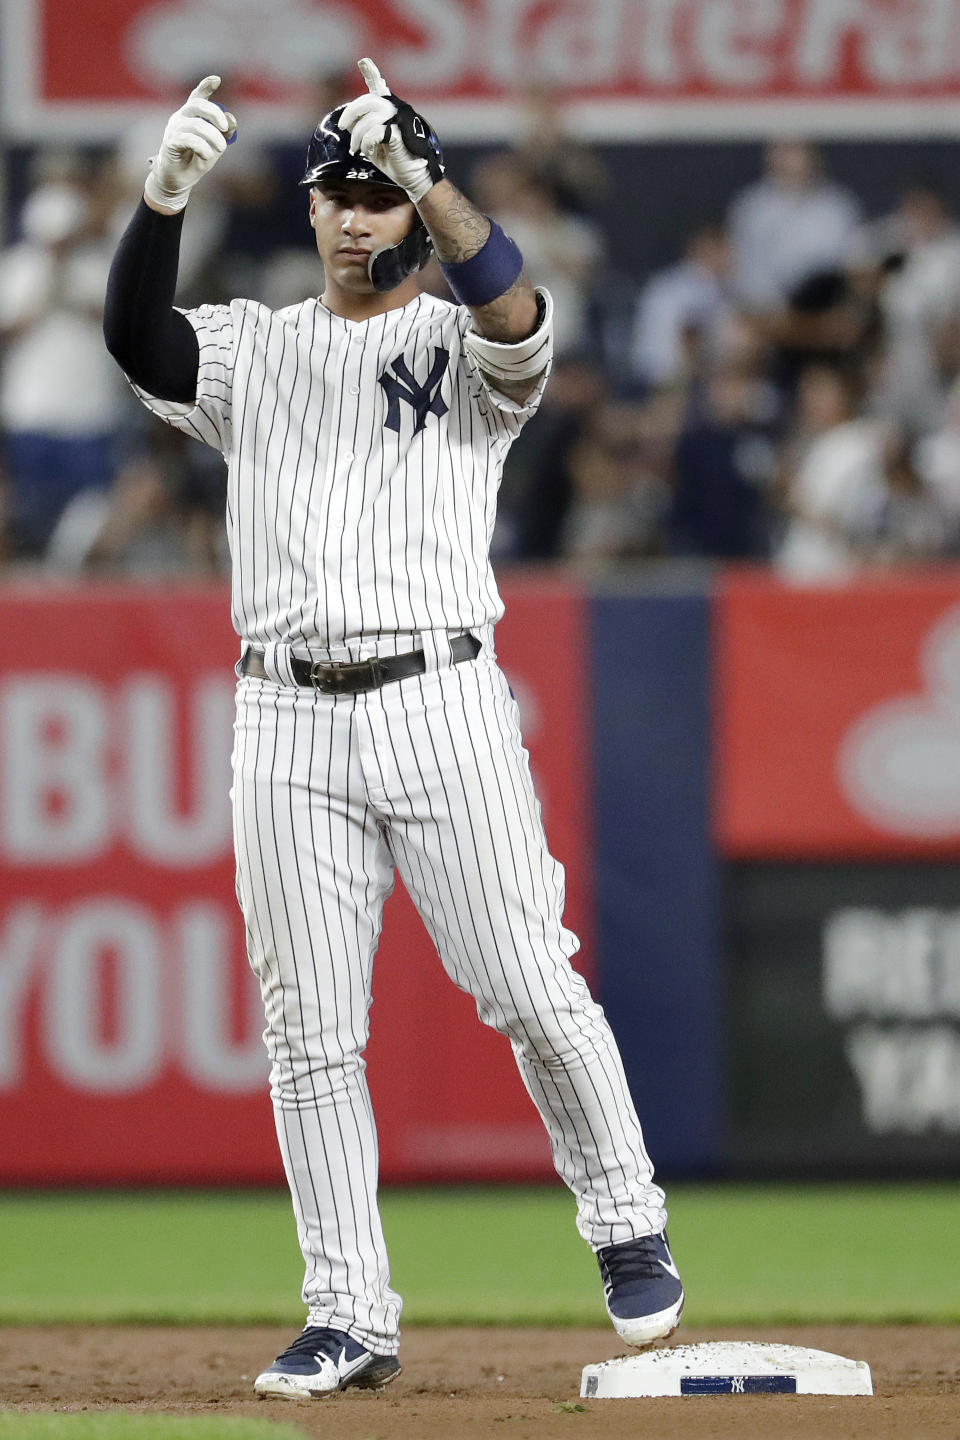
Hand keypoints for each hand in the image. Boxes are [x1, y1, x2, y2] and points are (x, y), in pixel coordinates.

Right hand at [143, 76, 236, 212]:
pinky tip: (207, 155)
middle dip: (214, 114)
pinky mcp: (170, 143)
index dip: (206, 86)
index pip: (197, 96)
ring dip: (213, 137)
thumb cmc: (196, 160)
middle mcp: (181, 118)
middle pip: (197, 105)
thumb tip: (232, 118)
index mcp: (191, 116)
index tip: (217, 79)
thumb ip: (225, 133)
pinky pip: (188, 139)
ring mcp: (174, 129)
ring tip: (221, 149)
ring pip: (196, 124)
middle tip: (226, 129)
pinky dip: (202, 147)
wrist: (179, 180)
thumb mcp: (216, 146)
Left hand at [338, 58, 443, 204]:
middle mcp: (395, 111)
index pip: (379, 88)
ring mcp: (398, 120)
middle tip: (342, 127)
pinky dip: (367, 141)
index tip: (363, 61)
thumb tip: (347, 121)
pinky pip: (375, 131)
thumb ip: (362, 128)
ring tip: (355, 149)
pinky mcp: (399, 133)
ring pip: (369, 118)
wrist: (413, 177)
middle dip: (350, 113)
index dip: (371, 73)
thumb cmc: (394, 160)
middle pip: (367, 101)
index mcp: (389, 112)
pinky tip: (368, 150)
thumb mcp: (373, 143)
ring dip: (357, 135)